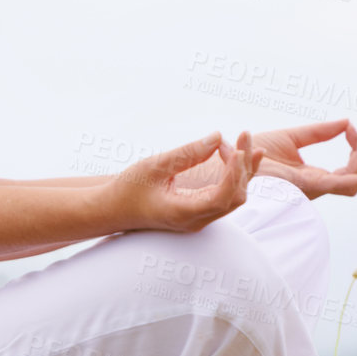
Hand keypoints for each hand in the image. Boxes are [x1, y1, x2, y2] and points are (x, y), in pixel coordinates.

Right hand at [107, 131, 263, 232]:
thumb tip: (218, 137)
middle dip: (243, 165)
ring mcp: (199, 218)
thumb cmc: (128, 189)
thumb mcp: (154, 166)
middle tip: (240, 135)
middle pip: (235, 196)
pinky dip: (234, 175)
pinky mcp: (199, 211)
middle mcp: (196, 220)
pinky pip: (225, 195)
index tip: (236, 147)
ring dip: (241, 168)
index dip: (235, 172)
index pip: (222, 197)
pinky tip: (241, 155)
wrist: (112, 210)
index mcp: (184, 213)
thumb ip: (187, 154)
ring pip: (233, 197)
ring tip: (242, 140)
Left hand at [232, 118, 356, 199]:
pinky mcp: (307, 186)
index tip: (353, 127)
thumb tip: (346, 122)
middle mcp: (316, 186)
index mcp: (313, 177)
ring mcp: (313, 188)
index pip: (345, 170)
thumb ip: (320, 131)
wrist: (232, 160)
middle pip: (352, 177)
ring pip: (351, 182)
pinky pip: (342, 185)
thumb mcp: (293, 137)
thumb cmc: (254, 153)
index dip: (356, 150)